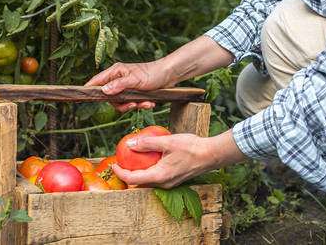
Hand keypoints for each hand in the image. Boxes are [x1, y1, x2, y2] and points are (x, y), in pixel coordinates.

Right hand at [85, 61, 173, 111]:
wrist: (169, 75)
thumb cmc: (152, 73)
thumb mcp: (135, 80)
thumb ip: (119, 85)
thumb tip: (104, 91)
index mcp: (115, 71)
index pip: (97, 81)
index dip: (88, 89)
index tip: (79, 97)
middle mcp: (118, 78)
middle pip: (109, 96)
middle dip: (121, 103)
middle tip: (132, 104)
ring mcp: (125, 85)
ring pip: (120, 101)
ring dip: (132, 105)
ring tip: (145, 103)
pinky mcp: (133, 91)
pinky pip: (130, 102)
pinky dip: (139, 104)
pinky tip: (149, 103)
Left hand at [112, 129, 248, 187]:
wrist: (212, 154)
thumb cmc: (191, 147)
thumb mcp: (167, 141)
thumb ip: (147, 143)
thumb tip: (129, 143)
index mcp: (159, 176)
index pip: (133, 179)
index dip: (120, 173)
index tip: (114, 164)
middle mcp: (164, 184)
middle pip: (139, 182)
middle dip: (127, 174)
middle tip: (121, 161)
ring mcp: (170, 183)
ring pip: (148, 181)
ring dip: (138, 172)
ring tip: (132, 160)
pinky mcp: (175, 179)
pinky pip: (157, 178)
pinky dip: (149, 170)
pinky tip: (148, 159)